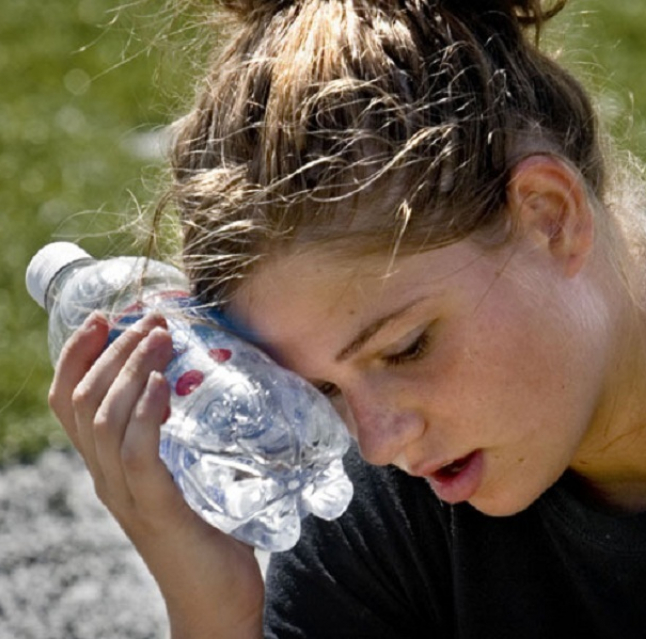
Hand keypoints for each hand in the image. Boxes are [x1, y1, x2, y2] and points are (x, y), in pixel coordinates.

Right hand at [48, 311, 263, 637]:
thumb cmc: (213, 534)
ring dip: (131, 372)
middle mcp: (107, 479)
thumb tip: (212, 389)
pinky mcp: (157, 509)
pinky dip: (145, 415)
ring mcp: (127, 496)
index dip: (78, 357)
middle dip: (112, 352)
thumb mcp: (192, 476)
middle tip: (148, 319)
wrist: (218, 600)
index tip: (102, 319)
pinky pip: (135, 456)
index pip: (70, 403)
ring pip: (104, 421)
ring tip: (159, 339)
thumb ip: (188, 441)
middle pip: (83, 402)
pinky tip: (164, 385)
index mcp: (111, 468)